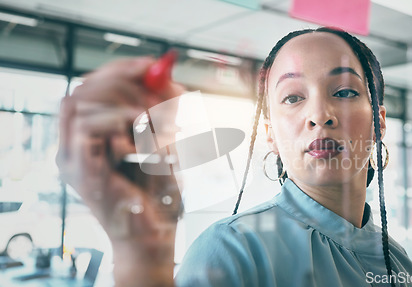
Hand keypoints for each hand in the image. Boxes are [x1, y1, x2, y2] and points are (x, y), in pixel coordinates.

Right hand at [56, 56, 183, 286]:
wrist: (154, 235)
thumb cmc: (159, 192)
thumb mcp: (163, 143)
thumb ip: (161, 113)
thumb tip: (167, 77)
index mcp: (91, 137)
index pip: (92, 87)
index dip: (120, 70)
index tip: (151, 64)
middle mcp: (74, 144)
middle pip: (82, 88)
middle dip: (122, 77)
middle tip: (157, 81)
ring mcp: (72, 158)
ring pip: (78, 101)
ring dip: (122, 97)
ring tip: (155, 112)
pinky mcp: (78, 170)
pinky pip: (85, 125)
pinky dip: (117, 116)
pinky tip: (143, 123)